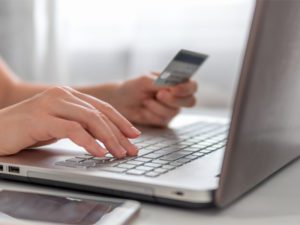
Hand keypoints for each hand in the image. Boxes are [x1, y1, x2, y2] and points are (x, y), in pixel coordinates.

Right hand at [0, 87, 140, 157]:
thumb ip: (80, 124)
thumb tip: (106, 136)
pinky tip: (99, 152)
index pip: (102, 108)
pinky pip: (72, 130)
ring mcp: (51, 104)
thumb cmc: (28, 129)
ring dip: (109, 138)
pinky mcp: (40, 118)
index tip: (134, 135)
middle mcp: (62, 95)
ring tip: (120, 153)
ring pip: (90, 120)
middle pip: (100, 114)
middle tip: (132, 149)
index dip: (121, 121)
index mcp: (69, 95)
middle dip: (119, 133)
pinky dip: (89, 142)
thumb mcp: (60, 124)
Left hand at [111, 73, 197, 126]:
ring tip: (145, 100)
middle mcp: (178, 96)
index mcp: (177, 82)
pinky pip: (164, 119)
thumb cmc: (135, 86)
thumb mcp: (146, 80)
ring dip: (157, 106)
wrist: (122, 101)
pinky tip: (144, 108)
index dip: (186, 88)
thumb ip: (160, 82)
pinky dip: (151, 113)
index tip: (174, 89)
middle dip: (174, 99)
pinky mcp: (165, 120)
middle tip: (159, 95)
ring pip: (174, 111)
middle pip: (190, 101)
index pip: (192, 86)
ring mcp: (172, 109)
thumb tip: (173, 86)